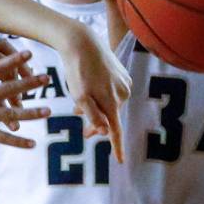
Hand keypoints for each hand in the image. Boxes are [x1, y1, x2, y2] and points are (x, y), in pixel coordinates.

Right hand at [0, 51, 51, 153]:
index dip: (12, 61)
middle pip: (7, 89)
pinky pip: (1, 138)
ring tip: (48, 111)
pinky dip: (17, 141)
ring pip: (9, 114)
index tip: (28, 54)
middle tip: (47, 79)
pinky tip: (32, 143)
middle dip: (28, 83)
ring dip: (30, 113)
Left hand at [59, 26, 130, 162]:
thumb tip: (106, 131)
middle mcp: (123, 94)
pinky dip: (102, 96)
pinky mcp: (123, 74)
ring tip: (78, 106)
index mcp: (112, 102)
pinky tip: (90, 90)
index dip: (117, 146)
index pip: (116, 130)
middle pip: (111, 117)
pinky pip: (113, 92)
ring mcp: (125, 83)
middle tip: (83, 133)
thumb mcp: (80, 96)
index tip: (121, 161)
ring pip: (111, 104)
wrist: (82, 42)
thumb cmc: (78, 70)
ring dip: (97, 108)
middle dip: (97, 124)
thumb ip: (93, 115)